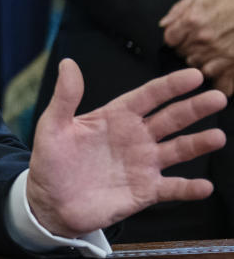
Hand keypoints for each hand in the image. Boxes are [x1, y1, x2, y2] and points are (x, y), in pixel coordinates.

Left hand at [26, 59, 225, 238]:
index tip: (194, 76)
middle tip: (219, 97)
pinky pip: (172, 188)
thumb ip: (65, 97)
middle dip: (194, 108)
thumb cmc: (51, 161)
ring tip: (217, 137)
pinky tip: (204, 186)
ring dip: (198, 143)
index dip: (170, 86)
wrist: (50, 202)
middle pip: (170, 119)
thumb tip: (68, 64)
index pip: (148, 96)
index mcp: (115, 117)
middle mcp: (134, 138)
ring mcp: (142, 164)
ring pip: (177, 150)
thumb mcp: (53, 126)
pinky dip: (188, 188)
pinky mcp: (145, 191)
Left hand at [162, 0, 233, 94]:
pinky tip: (224, 69)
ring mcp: (220, 55)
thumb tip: (164, 24)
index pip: (170, 40)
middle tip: (204, 43)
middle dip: (190, 50)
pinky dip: (221, 81)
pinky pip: (222, 85)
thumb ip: (179, 9)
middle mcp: (204, 40)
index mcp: (192, 21)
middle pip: (183, 55)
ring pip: (199, 69)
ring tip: (216, 53)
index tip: (185, 36)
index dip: (177, 38)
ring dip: (205, 63)